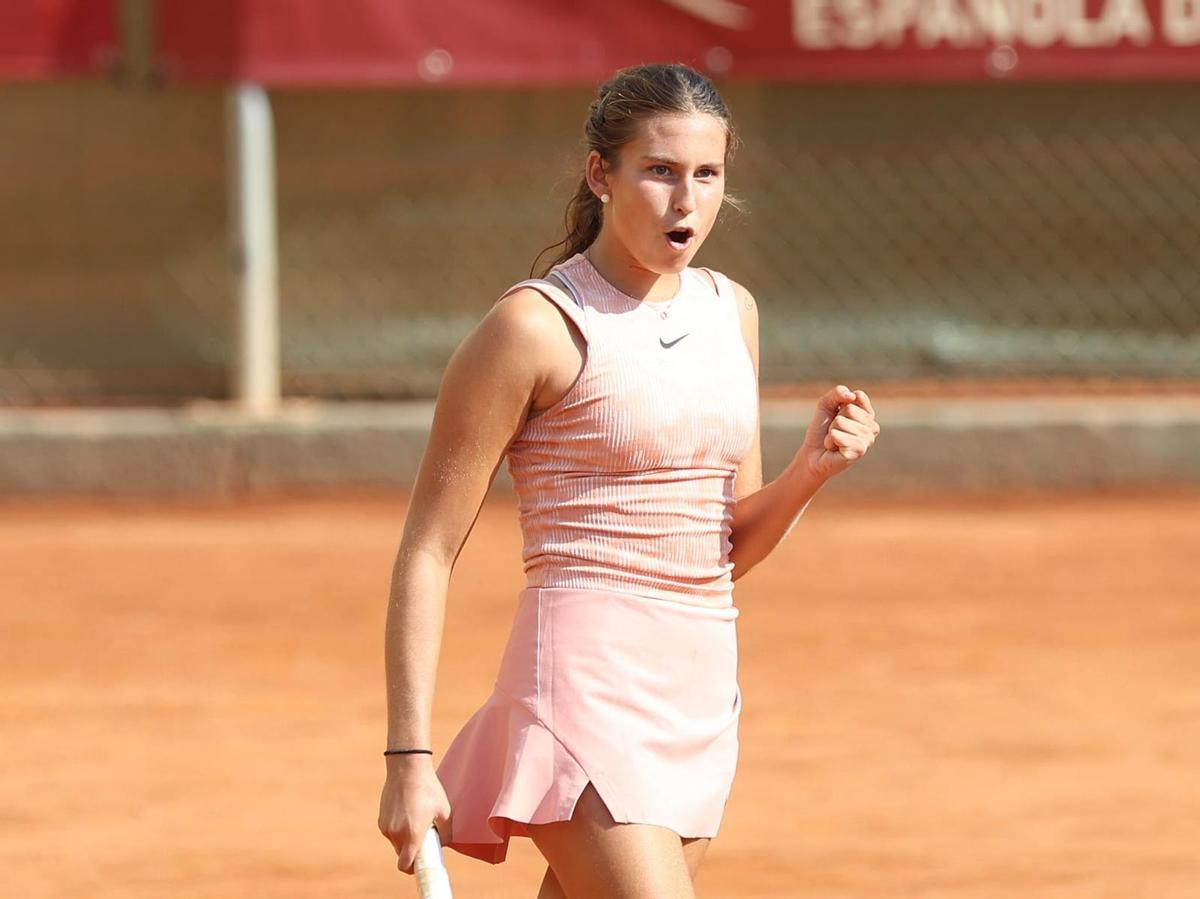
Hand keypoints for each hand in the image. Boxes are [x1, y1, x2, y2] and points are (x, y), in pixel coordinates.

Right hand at [378, 754, 452, 874]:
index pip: (405, 866)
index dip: (413, 869)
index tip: (421, 863)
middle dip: (412, 851)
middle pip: (402, 854)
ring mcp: (386, 826)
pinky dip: (398, 828)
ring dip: (405, 838)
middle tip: (425, 836)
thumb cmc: (429, 789)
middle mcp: (395, 834)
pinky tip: (408, 811)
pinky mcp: (381, 818)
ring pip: (396, 843)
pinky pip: (391, 831)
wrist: (407, 767)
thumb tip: (442, 844)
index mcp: (411, 835)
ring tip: (416, 819)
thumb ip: (446, 833)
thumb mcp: (445, 811)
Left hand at [797, 384, 879, 482]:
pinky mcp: (858, 451)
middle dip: (835, 420)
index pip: (859, 396)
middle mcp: (872, 428)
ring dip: (831, 431)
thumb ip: (838, 392)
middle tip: (834, 431)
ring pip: (841, 422)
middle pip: (849, 409)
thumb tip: (852, 396)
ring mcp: (867, 441)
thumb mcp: (826, 404)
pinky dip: (829, 440)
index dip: (841, 404)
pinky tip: (834, 448)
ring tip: (834, 440)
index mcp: (869, 415)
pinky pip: (837, 435)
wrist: (812, 454)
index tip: (837, 415)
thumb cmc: (822, 429)